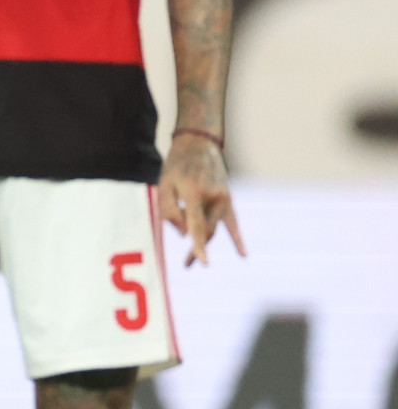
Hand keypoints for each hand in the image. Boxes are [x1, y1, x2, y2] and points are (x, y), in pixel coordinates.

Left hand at [158, 133, 245, 266]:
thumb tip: (184, 234)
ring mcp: (223, 198)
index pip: (197, 226)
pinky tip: (244, 255)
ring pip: (214, 228)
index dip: (198, 246)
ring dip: (204, 242)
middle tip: (186, 265)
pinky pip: (233, 222)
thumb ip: (169, 211)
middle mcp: (212, 197)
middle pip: (205, 230)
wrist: (198, 144)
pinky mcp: (228, 199)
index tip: (202, 262)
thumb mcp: (163, 185)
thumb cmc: (176, 166)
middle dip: (196, 248)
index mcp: (194, 193)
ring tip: (191, 261)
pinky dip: (237, 239)